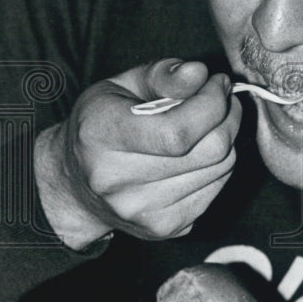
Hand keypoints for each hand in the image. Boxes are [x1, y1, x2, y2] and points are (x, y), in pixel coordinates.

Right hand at [35, 58, 241, 248]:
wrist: (74, 185)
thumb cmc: (101, 123)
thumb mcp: (120, 84)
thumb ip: (161, 74)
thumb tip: (199, 74)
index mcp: (100, 136)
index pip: (178, 131)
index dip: (212, 103)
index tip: (218, 82)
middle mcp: (117, 182)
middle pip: (209, 150)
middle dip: (227, 116)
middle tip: (221, 98)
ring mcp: (141, 211)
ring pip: (221, 169)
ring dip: (226, 139)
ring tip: (208, 123)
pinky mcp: (163, 227)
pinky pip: (216, 189)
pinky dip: (217, 165)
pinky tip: (197, 153)